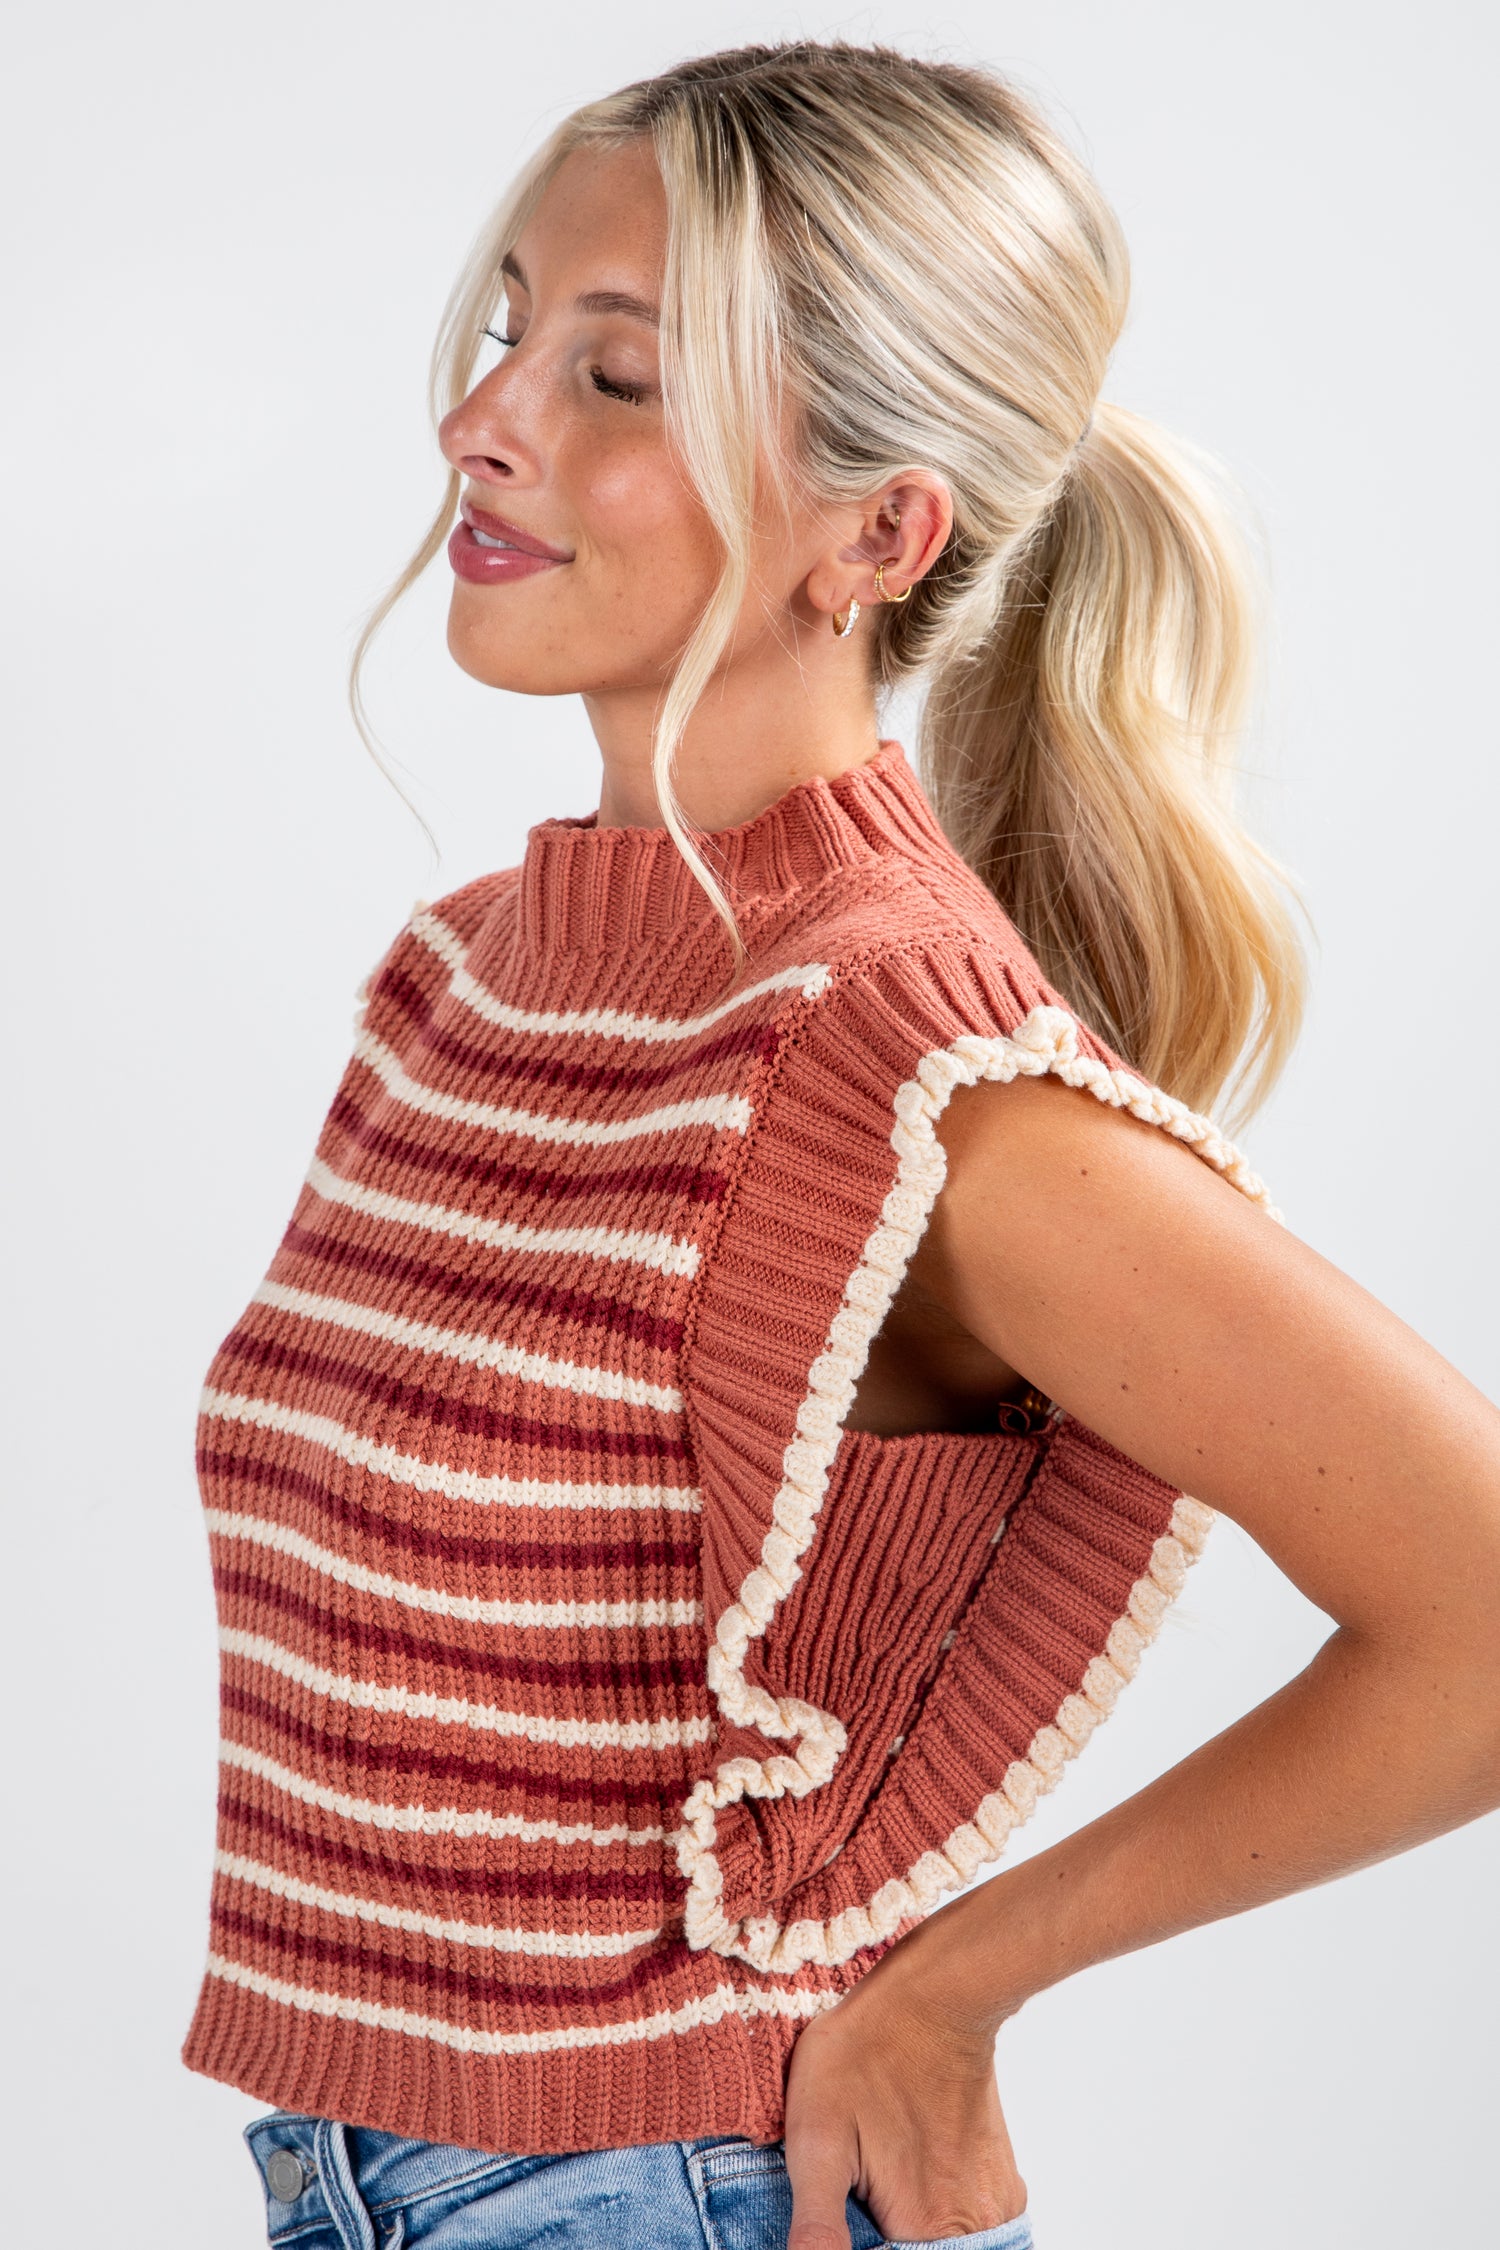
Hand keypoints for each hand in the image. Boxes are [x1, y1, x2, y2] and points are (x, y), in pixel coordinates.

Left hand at [782, 1930, 1025, 2247]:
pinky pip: (970, 2229)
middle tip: (861, 2192)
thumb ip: (816, 2224)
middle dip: (885, 2240)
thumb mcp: (817, 2138)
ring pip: (947, 2248)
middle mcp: (976, 2229)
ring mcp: (998, 2207)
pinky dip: (937, 2219)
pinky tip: (908, 2174)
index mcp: (929, 2228)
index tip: (849, 2218)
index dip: (862, 2249)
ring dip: (910, 2233)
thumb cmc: (865, 2055)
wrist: (935, 1996)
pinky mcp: (1004, 2185)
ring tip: (880, 2181)